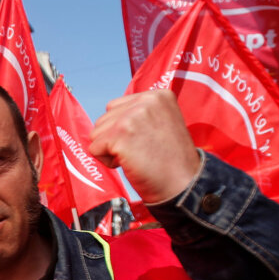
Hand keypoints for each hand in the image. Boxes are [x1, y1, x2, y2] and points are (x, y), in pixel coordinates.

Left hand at [87, 88, 201, 204]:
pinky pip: (94, 149)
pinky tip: (130, 164)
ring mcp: (132, 117)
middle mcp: (145, 100)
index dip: (124, 130)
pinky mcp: (120, 135)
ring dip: (110, 150)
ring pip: (96, 133)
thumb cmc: (170, 160)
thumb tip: (108, 118)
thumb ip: (138, 113)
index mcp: (157, 95)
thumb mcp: (162, 122)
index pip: (116, 107)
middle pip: (104, 119)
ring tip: (137, 156)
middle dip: (115, 139)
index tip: (145, 141)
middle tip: (142, 151)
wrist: (183, 184)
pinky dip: (107, 162)